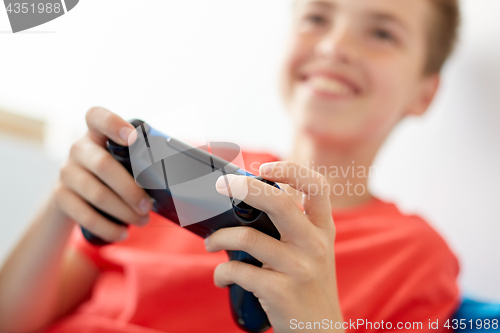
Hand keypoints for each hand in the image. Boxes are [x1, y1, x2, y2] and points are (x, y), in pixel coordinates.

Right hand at [53, 107, 152, 241]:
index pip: (97, 116)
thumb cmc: (113, 171)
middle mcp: (79, 149)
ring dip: (124, 211)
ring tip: (142, 220)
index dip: (113, 124)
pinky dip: (107, 227)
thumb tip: (179, 174)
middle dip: (130, 189)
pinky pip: (84, 215)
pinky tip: (122, 233)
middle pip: (103, 165)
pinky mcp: (60, 196)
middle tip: (148, 206)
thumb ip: (141, 158)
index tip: (133, 138)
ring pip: (96, 194)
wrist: (75, 191)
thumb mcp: (123, 158)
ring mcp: (67, 172)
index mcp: (96, 132)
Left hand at [205, 162, 343, 331]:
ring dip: (219, 239)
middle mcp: (315, 244)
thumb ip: (293, 224)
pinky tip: (222, 278)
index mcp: (323, 229)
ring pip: (248, 237)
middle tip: (220, 186)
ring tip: (211, 245)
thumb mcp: (312, 251)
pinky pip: (238, 271)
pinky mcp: (281, 291)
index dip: (291, 169)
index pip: (317, 186)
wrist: (319, 331)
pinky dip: (222, 272)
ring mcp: (299, 268)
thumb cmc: (308, 285)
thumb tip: (254, 195)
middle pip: (280, 202)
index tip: (264, 167)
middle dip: (244, 188)